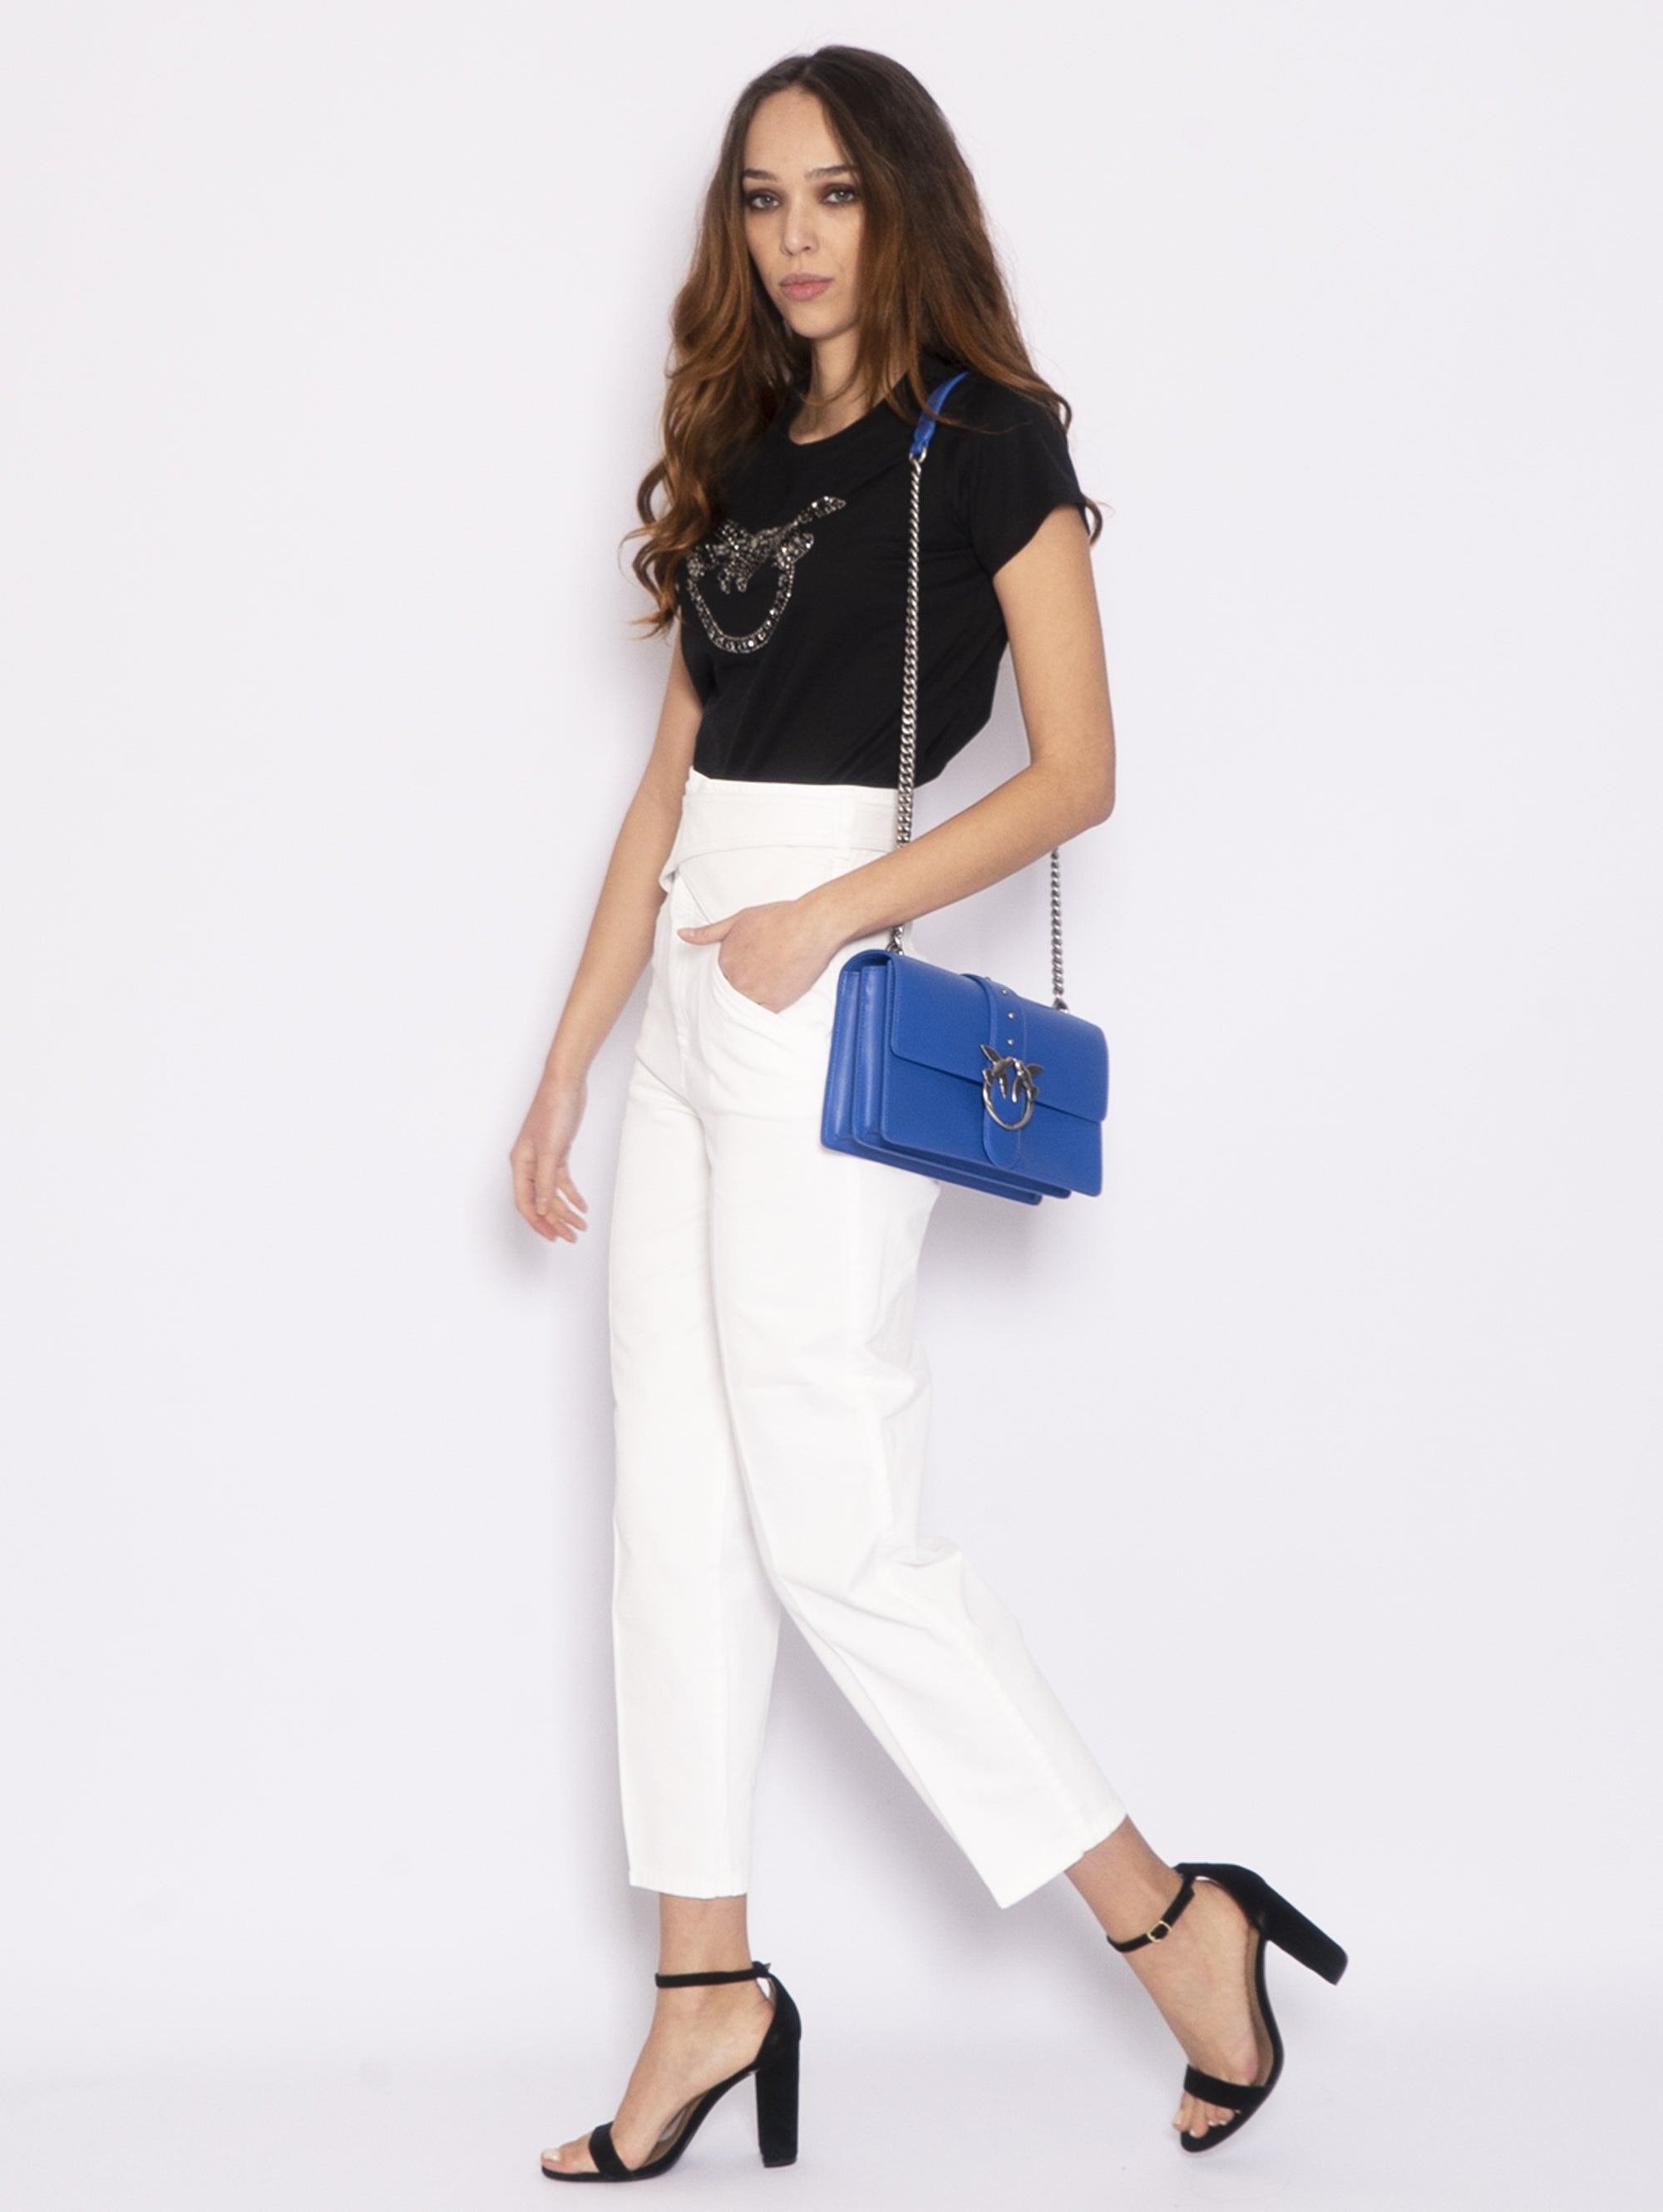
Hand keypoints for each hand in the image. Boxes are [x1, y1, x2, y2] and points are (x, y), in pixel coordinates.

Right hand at [509, 1072, 588, 1244]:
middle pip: (539, 1201)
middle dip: (554, 1221)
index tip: (552, 1237)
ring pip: (552, 1193)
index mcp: (520, 1164)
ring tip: (580, 1225)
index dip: (538, 1222)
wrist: (565, 1084)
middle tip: (570, 1237)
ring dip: (565, 1210)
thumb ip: (545, 1182)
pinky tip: (581, 1205)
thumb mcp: (551, 1151)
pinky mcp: (557, 1153)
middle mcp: (528, 1164)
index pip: (525, 1202)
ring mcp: (542, 1159)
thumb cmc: (553, 1110)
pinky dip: (571, 1194)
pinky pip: (561, 1180)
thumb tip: (541, 1209)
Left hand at [677, 898, 843, 1013]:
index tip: (741, 973)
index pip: (718, 976)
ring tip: (756, 997)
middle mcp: (736, 979)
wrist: (810, 926)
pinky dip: (757, 1015)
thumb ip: (708, 932)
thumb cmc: (779, 918)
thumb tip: (682, 935)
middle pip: (728, 993)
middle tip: (752, 984)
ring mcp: (754, 993)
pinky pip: (758, 1016)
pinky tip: (759, 1011)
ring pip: (740, 1006)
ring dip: (744, 1003)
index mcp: (725, 960)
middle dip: (736, 990)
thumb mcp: (739, 920)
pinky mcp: (774, 1003)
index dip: (730, 975)